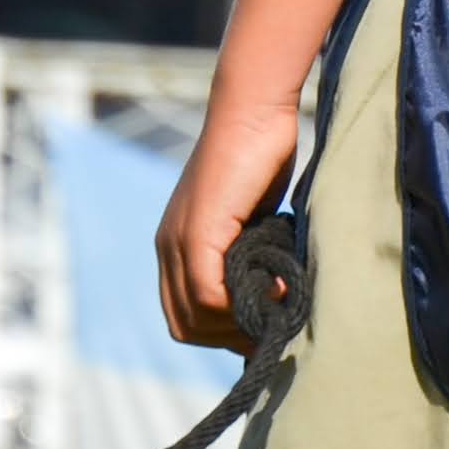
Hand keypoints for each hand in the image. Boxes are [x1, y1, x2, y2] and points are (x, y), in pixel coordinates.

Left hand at [156, 92, 301, 353]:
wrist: (253, 112)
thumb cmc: (260, 157)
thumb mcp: (251, 220)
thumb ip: (248, 255)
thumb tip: (271, 295)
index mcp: (174, 246)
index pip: (183, 317)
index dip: (221, 332)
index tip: (262, 325)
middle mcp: (168, 247)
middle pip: (185, 326)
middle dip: (229, 336)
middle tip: (270, 323)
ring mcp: (179, 240)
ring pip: (195, 316)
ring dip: (239, 323)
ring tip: (279, 305)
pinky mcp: (198, 232)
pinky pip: (209, 294)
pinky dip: (245, 303)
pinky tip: (281, 288)